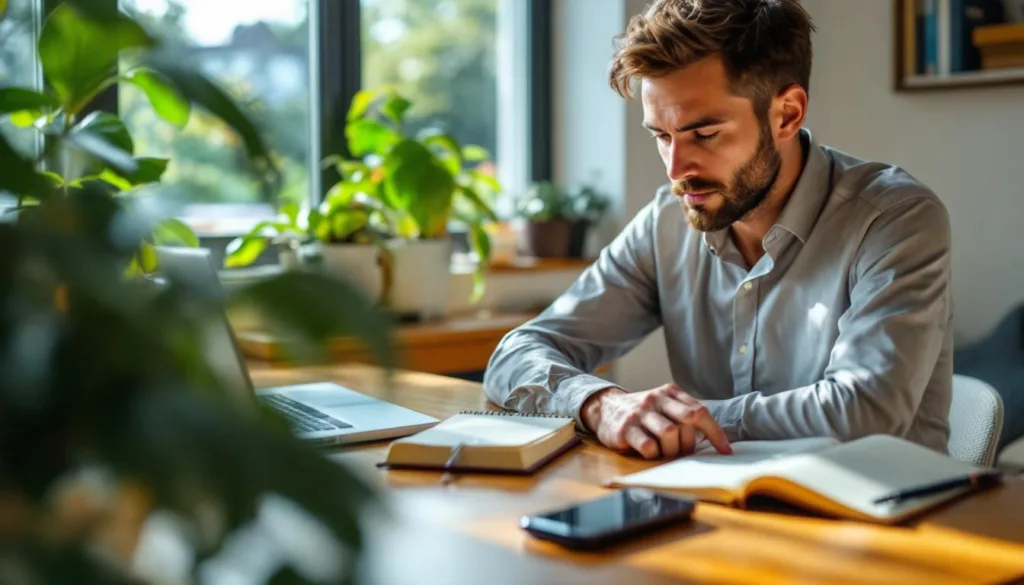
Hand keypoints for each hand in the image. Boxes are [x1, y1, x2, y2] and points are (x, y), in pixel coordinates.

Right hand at [581, 384, 731, 459]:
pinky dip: (654, 454)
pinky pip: (648, 445)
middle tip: (686, 453)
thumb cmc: (642, 413)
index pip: (700, 411)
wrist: (605, 408)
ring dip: (672, 450)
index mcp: (669, 392)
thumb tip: (713, 439)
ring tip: (666, 454)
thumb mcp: (663, 405)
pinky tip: (649, 453)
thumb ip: (684, 414)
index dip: (715, 433)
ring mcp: (639, 413)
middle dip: (691, 442)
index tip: (725, 450)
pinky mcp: (625, 429)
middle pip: (687, 419)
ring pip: (669, 432)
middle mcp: (655, 399)